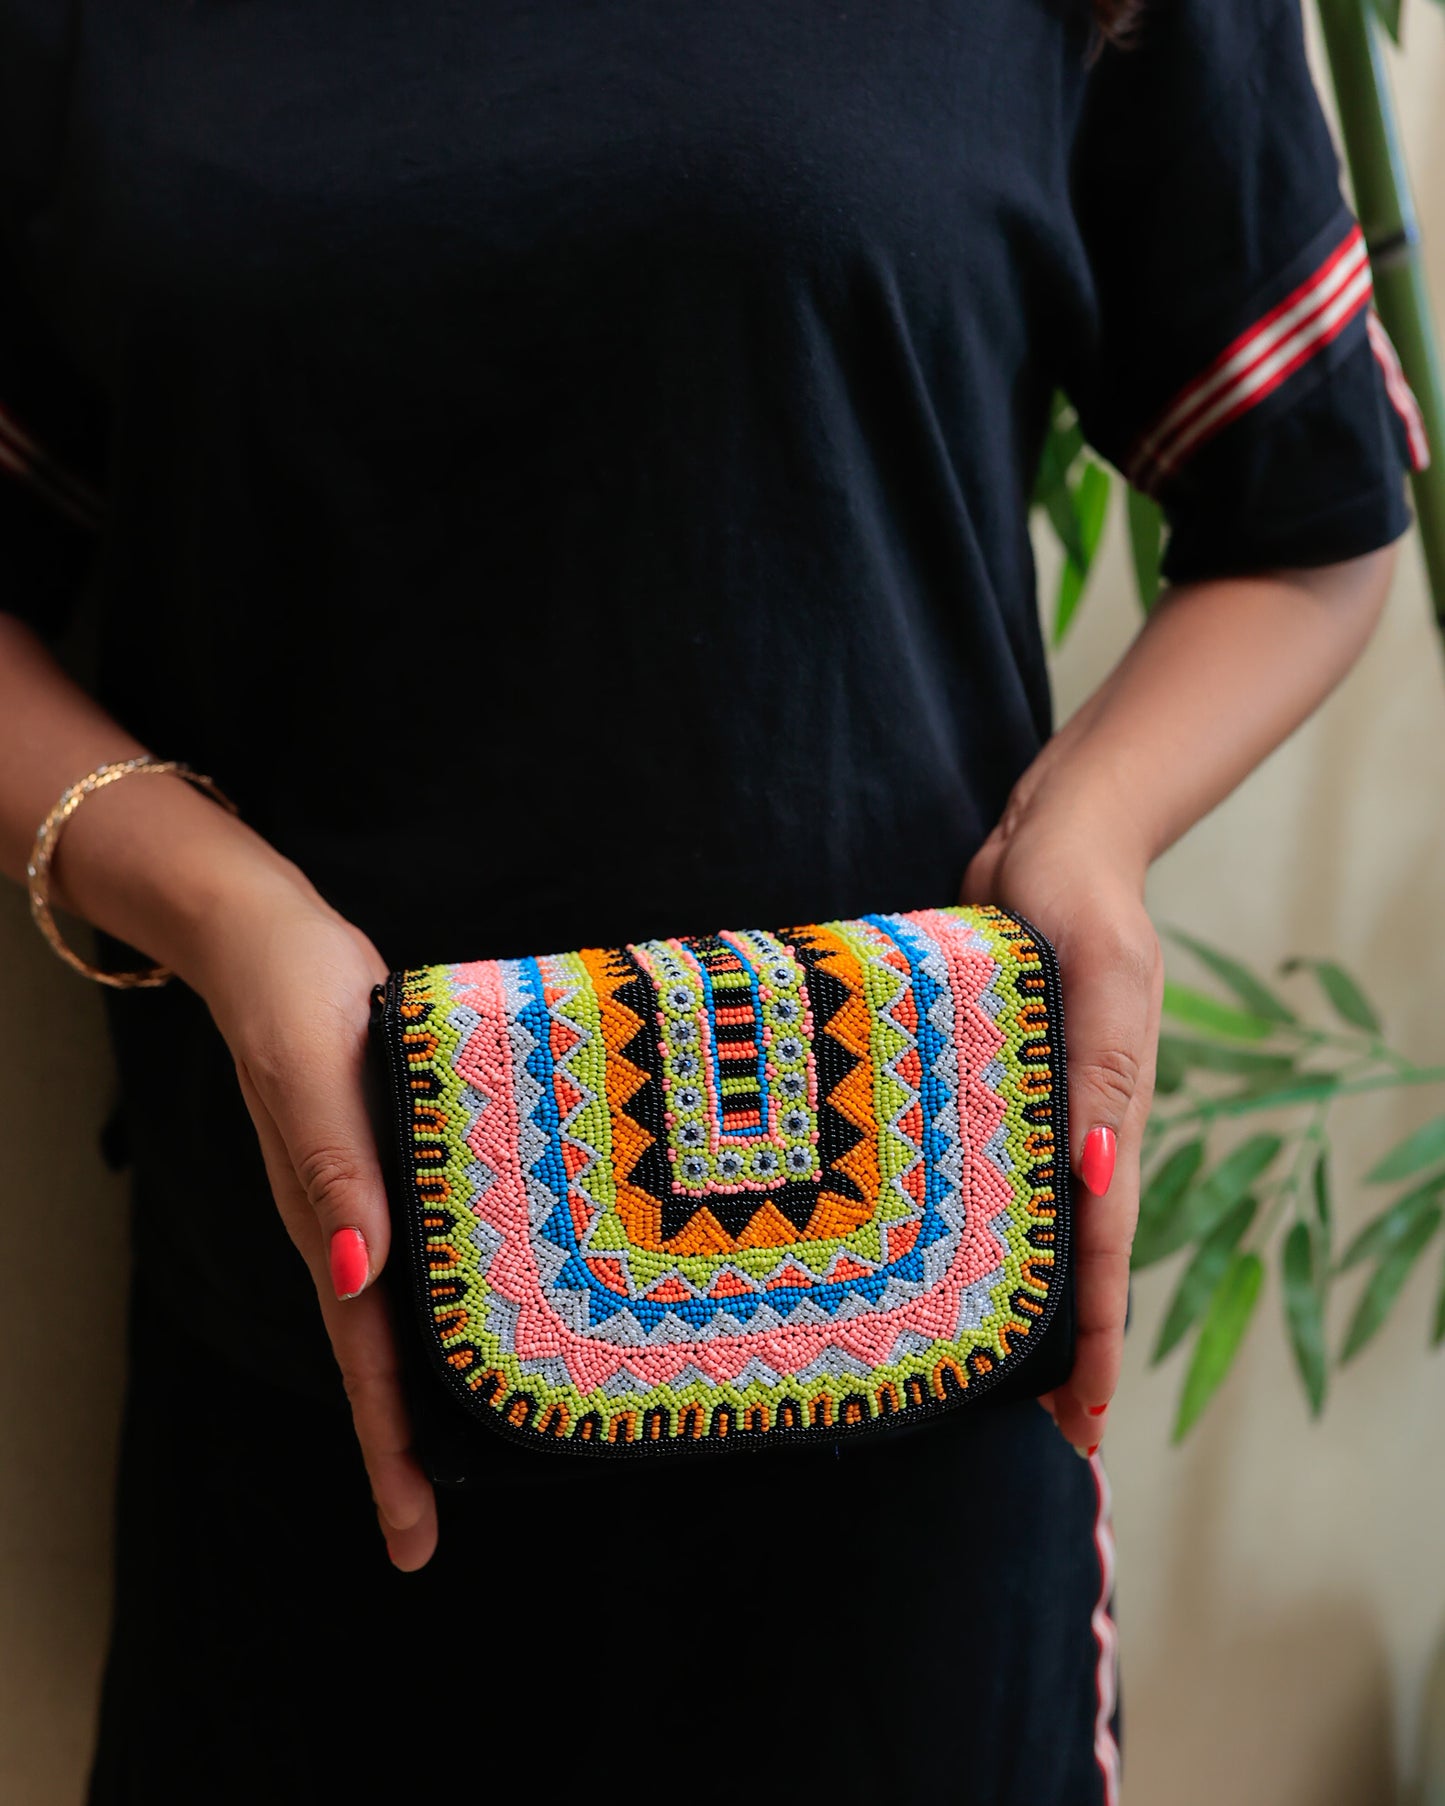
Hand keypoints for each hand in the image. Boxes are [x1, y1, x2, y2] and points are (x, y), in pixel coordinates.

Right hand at [183, 866, 437, 1569]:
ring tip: (471, 1449)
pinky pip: (424, 1248)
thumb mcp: (315, 1075)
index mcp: (331, 1221)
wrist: (268, 934)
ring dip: (428, 1387)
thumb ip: (338, 1173)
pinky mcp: (390, 1156)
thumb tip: (359, 1277)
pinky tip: (484, 1308)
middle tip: (430, 1534)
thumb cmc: (295, 996)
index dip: (389, 1450)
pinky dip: (448, 1299)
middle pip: (382, 1358)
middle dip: (405, 1449)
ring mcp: (368, 1196)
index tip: (411, 1535)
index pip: (365, 1360)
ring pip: (405, 1312)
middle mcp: (350, 1225)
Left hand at [962, 778, 1161, 1458]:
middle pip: (1063, 1249)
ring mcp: (1024, 1103)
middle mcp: (1070, 1122)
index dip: (1099, 1336)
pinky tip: (926, 1250)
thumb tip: (1098, 1177)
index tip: (1088, 1421)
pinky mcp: (977, 1076)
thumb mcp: (1101, 973)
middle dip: (1055, 1339)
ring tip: (975, 1364)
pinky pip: (970, 1161)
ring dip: (1004, 1288)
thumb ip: (1100, 1068)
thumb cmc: (1077, 895)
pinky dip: (962, 1215)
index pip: (1101, 1244)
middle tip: (1030, 1427)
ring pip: (1014, 1217)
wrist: (1049, 837)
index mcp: (1108, 1109)